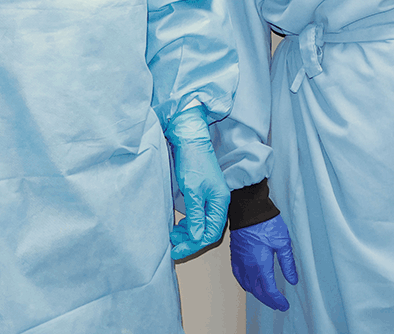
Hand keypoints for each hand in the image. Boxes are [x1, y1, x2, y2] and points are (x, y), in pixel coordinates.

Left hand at [164, 105, 231, 259]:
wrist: (190, 141)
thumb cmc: (193, 162)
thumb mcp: (192, 190)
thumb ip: (195, 215)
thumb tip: (197, 237)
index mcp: (220, 201)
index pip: (212, 233)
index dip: (194, 245)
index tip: (176, 251)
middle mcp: (219, 202)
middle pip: (209, 231)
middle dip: (191, 240)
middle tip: (172, 243)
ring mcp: (212, 199)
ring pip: (204, 224)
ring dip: (189, 232)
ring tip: (173, 234)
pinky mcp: (204, 195)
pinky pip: (199, 216)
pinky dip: (189, 223)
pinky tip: (179, 224)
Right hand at [231, 216, 298, 310]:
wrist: (249, 210)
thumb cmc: (266, 223)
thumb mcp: (283, 242)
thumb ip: (288, 263)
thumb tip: (293, 279)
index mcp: (261, 265)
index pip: (269, 290)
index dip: (277, 300)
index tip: (284, 305)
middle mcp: (248, 267)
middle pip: (258, 291)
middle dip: (268, 300)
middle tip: (277, 304)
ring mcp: (240, 262)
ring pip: (248, 285)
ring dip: (258, 294)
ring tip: (267, 297)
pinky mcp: (235, 256)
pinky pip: (238, 276)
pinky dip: (245, 284)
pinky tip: (249, 285)